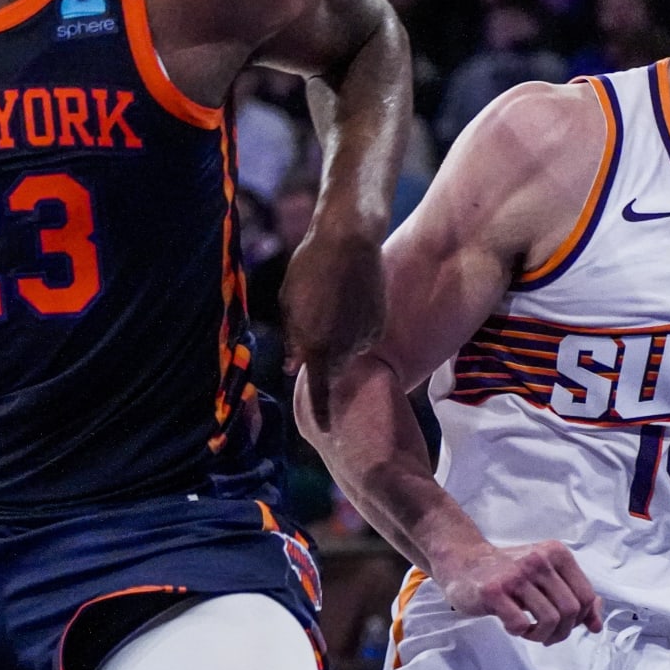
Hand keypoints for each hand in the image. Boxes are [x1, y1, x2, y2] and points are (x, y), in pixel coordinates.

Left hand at [280, 221, 384, 427]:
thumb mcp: (290, 301)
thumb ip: (294, 338)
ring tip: (331, 304)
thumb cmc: (310, 267)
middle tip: (318, 329)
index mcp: (317, 344)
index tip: (323, 429)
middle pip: (334, 369)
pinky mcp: (379, 322)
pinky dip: (354, 328)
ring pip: (349, 351)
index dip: (322, 411)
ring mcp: (365, 335)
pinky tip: (347, 301)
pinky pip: (364, 336)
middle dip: (325, 361)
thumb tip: (294, 367)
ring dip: (339, 340)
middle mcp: (344, 346)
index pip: (320, 389)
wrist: (350, 239)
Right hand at [436, 539, 602, 644]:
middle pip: (571, 610)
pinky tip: (510, 624)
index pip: (587, 596)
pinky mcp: (494, 590)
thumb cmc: (508, 573)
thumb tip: (597, 624)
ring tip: (528, 631)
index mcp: (556, 553)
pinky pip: (521, 624)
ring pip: (551, 619)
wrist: (463, 562)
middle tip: (546, 634)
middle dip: (562, 631)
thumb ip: (574, 596)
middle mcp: (538, 559)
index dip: (581, 619)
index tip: (564, 624)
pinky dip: (520, 632)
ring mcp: (515, 574)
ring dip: (541, 635)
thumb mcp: (546, 578)